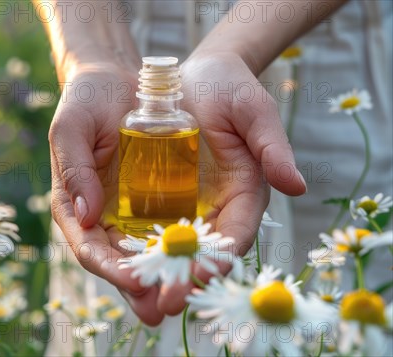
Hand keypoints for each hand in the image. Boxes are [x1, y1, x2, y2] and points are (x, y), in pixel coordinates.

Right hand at [49, 62, 164, 324]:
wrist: (115, 81)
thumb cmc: (85, 102)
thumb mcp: (71, 129)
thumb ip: (73, 169)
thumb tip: (86, 217)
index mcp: (74, 208)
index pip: (89, 249)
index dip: (110, 269)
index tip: (134, 281)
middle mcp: (101, 219)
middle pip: (120, 263)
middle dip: (141, 288)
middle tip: (163, 307)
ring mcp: (129, 214)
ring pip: (147, 255)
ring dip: (166, 277)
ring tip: (188, 293)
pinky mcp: (156, 202)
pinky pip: (170, 231)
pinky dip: (184, 249)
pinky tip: (202, 260)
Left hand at [154, 52, 306, 314]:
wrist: (193, 76)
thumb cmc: (229, 88)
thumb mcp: (253, 110)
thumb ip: (272, 146)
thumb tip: (296, 186)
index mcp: (244, 194)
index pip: (234, 237)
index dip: (217, 260)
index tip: (197, 278)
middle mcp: (216, 209)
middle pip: (200, 254)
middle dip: (182, 280)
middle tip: (161, 304)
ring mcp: (187, 208)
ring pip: (172, 250)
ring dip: (155, 275)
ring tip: (136, 296)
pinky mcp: (160, 201)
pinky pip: (147, 231)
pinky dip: (137, 250)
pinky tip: (119, 265)